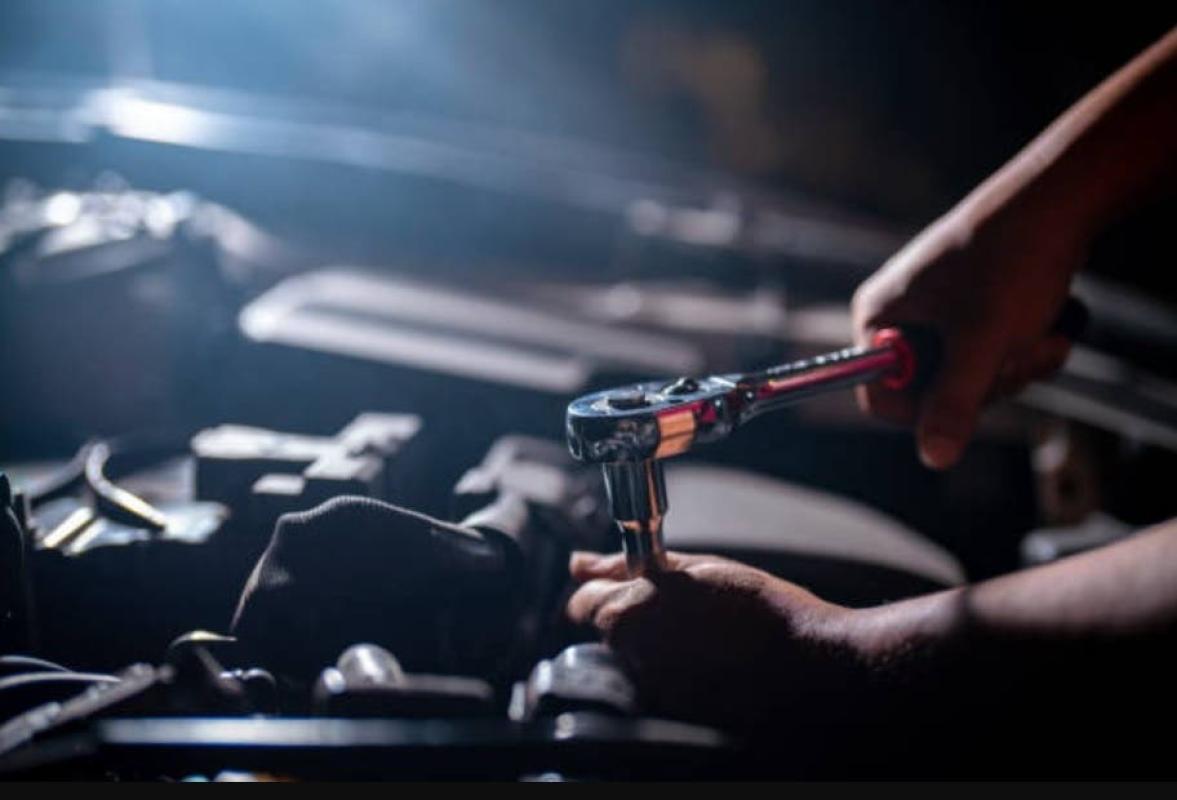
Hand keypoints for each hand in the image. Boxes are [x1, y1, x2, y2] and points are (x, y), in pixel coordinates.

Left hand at [566, 550, 867, 730]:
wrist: (812, 669)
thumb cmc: (761, 611)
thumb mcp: (694, 571)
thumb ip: (625, 567)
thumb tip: (578, 562)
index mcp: (628, 615)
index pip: (582, 603)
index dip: (606, 591)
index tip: (630, 590)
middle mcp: (631, 660)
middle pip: (606, 634)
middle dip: (629, 620)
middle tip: (678, 612)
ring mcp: (651, 694)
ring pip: (630, 661)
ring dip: (651, 648)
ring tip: (702, 638)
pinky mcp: (672, 718)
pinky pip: (655, 688)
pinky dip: (673, 675)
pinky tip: (708, 665)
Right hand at [852, 187, 1084, 468]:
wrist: (1061, 202)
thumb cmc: (1012, 262)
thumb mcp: (983, 340)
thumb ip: (955, 400)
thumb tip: (933, 456)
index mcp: (878, 320)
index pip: (880, 398)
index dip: (929, 410)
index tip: (973, 394)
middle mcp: (897, 319)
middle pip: (931, 394)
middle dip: (989, 383)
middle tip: (1023, 353)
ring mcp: (934, 315)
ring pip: (968, 379)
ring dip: (1015, 367)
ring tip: (1044, 333)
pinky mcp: (968, 312)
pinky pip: (988, 358)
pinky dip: (1021, 350)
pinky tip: (1046, 327)